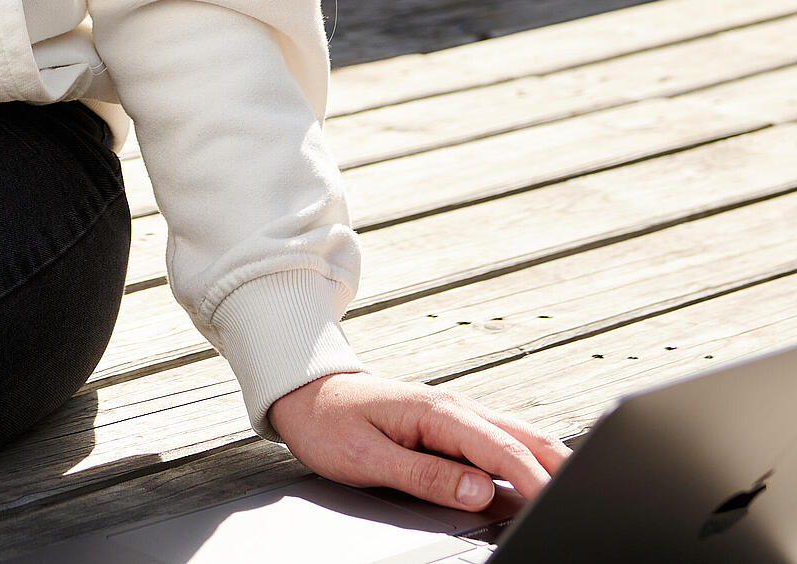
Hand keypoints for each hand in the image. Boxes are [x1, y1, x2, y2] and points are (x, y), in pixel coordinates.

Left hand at [268, 370, 569, 512]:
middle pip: (520, 436)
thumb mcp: (369, 458)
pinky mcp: (449, 425)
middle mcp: (452, 407)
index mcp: (436, 411)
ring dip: (546, 459)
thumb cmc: (330, 423)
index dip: (533, 479)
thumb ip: (426, 475)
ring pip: (514, 435)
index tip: (558, 503)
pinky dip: (524, 457)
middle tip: (590, 495)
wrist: (307, 393)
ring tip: (577, 487)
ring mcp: (453, 414)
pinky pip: (497, 441)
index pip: (499, 448)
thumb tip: (479, 490)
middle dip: (557, 464)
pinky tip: (537, 476)